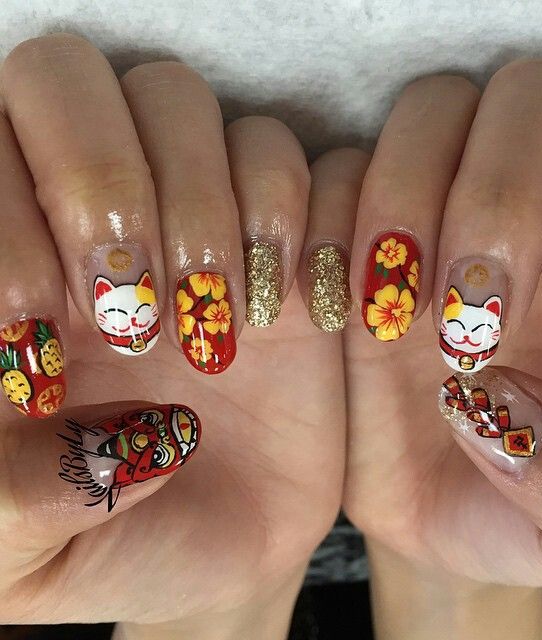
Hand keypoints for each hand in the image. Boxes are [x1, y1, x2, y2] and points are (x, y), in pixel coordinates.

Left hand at [0, 34, 342, 636]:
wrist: (235, 542)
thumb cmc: (120, 543)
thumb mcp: (25, 559)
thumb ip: (7, 501)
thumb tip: (85, 430)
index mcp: (9, 277)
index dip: (5, 234)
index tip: (42, 346)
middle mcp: (94, 222)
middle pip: (68, 83)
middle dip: (104, 185)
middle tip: (139, 313)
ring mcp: (195, 215)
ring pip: (178, 99)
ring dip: (207, 203)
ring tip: (225, 320)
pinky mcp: (282, 236)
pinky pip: (289, 151)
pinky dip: (294, 213)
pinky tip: (294, 306)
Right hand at [338, 60, 541, 631]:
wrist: (440, 521)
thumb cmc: (538, 518)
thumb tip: (508, 405)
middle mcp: (535, 220)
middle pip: (534, 98)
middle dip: (499, 198)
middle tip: (467, 318)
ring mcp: (438, 217)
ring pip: (432, 110)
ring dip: (406, 200)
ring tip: (393, 318)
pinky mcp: (355, 238)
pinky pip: (333, 171)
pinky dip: (326, 225)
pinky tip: (336, 310)